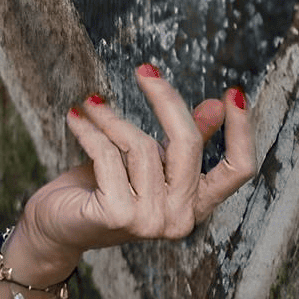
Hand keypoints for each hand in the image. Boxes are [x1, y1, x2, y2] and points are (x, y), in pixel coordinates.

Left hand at [16, 65, 254, 275]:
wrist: (56, 227)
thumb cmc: (101, 192)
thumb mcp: (145, 164)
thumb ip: (180, 142)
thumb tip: (215, 105)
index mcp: (195, 206)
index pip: (238, 170)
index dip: (242, 131)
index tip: (234, 94)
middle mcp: (180, 218)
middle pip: (188, 145)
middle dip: (166, 100)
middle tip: (145, 70)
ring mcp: (150, 221)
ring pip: (140, 146)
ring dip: (110, 117)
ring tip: (91, 103)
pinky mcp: (116, 215)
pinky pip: (107, 155)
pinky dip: (89, 131)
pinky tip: (76, 117)